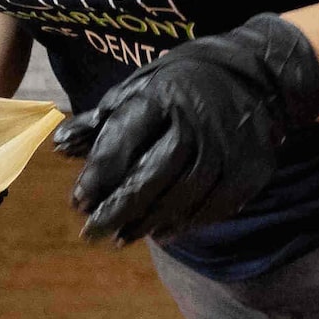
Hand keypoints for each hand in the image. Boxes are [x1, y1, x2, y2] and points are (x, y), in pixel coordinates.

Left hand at [53, 13, 318, 244]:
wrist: (259, 80)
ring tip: (121, 238)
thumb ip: (102, 120)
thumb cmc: (185, 86)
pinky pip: (213, 207)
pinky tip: (161, 233)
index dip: (99, 175)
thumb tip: (59, 147)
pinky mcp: (248, 172)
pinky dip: (184, 224)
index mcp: (161, 98)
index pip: (123, 141)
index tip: (78, 202)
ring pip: (181, 196)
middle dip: (118, 208)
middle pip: (151, 176)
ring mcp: (225, 150)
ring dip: (147, 223)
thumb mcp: (142, 89)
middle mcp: (194, 124)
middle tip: (92, 233)